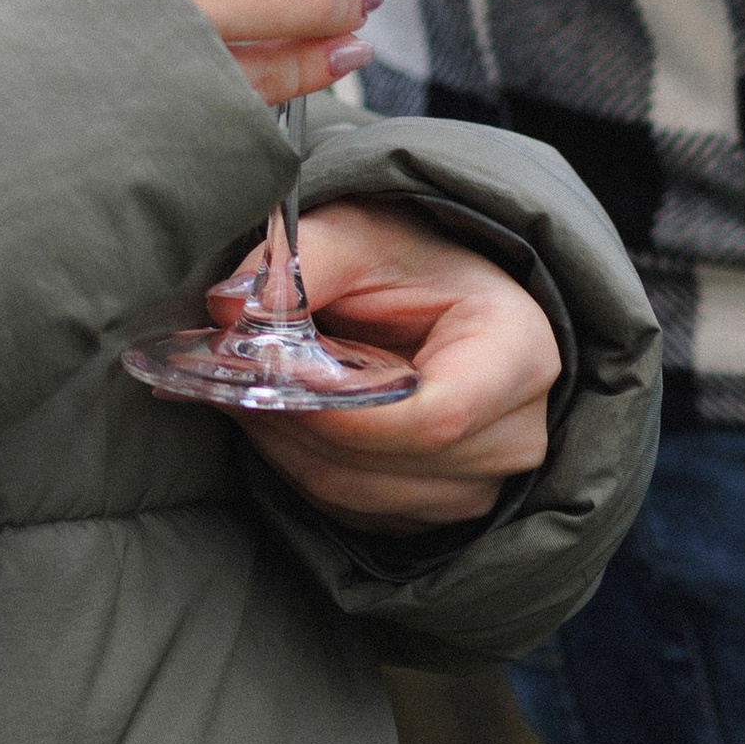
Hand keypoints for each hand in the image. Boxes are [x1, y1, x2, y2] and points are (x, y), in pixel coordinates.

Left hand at [228, 202, 559, 527]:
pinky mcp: (438, 508)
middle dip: (297, 423)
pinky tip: (275, 417)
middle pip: (392, 462)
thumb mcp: (358, 233)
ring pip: (360, 494)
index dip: (344, 411)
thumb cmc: (404, 258)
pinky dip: (299, 466)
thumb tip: (232, 306)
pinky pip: (352, 510)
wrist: (430, 294)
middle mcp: (515, 432)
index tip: (271, 376)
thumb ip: (303, 261)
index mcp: (519, 351)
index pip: (437, 417)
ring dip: (286, 446)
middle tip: (225, 375)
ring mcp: (484, 482)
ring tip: (243, 389)